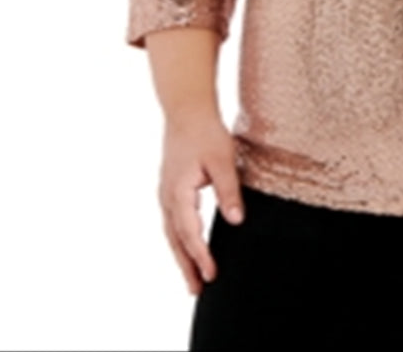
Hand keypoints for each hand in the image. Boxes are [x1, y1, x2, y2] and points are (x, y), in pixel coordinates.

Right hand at [158, 114, 244, 294]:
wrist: (186, 111)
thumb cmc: (206, 133)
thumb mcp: (223, 160)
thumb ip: (229, 190)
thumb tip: (236, 220)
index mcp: (178, 191)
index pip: (189, 231)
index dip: (200, 254)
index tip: (211, 273)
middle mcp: (167, 197)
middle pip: (176, 239)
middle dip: (187, 265)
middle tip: (197, 290)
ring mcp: (165, 194)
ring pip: (172, 233)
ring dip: (181, 256)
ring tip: (192, 279)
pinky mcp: (169, 190)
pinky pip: (172, 223)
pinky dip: (179, 240)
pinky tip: (187, 248)